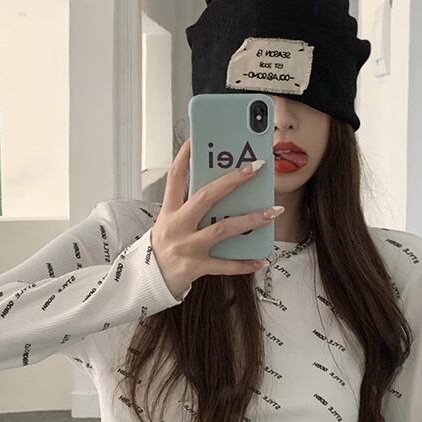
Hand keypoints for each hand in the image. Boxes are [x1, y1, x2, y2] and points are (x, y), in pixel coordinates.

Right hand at [151, 137, 280, 297]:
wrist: (147, 281)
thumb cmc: (163, 249)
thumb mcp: (168, 223)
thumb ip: (189, 208)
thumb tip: (221, 193)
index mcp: (169, 212)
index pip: (175, 178)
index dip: (184, 157)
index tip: (196, 140)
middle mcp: (178, 226)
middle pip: (206, 197)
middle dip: (232, 181)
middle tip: (254, 168)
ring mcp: (188, 247)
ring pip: (222, 229)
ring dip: (251, 219)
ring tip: (273, 212)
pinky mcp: (196, 267)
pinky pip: (225, 265)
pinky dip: (244, 264)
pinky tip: (261, 259)